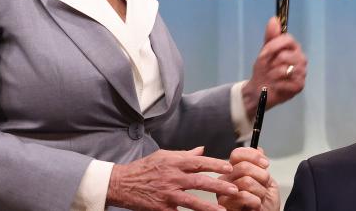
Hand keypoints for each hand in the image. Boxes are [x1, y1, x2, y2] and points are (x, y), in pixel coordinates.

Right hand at [106, 147, 237, 210]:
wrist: (121, 183)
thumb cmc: (144, 168)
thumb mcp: (164, 155)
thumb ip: (184, 154)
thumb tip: (202, 150)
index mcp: (174, 162)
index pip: (199, 162)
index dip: (215, 164)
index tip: (229, 167)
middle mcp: (172, 177)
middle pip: (199, 181)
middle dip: (218, 186)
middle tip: (234, 189)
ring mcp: (167, 194)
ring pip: (192, 201)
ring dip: (209, 207)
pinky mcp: (161, 208)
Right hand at [217, 147, 280, 210]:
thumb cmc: (265, 203)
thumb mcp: (267, 181)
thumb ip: (261, 165)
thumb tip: (259, 149)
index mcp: (234, 170)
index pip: (237, 153)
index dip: (254, 156)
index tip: (265, 164)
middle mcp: (226, 178)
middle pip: (243, 166)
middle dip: (262, 176)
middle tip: (264, 186)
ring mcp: (224, 191)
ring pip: (246, 181)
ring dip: (260, 191)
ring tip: (259, 198)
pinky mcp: (224, 204)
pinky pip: (243, 195)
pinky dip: (255, 201)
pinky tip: (255, 205)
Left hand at [243, 17, 307, 118]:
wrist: (260, 89)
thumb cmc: (265, 68)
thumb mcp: (265, 51)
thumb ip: (271, 36)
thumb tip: (274, 19)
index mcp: (294, 48)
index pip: (288, 39)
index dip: (273, 46)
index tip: (264, 53)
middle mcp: (301, 59)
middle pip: (284, 55)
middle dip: (271, 62)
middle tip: (268, 67)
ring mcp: (302, 73)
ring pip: (284, 69)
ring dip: (272, 74)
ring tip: (270, 77)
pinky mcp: (299, 86)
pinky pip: (285, 82)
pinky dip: (276, 84)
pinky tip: (275, 85)